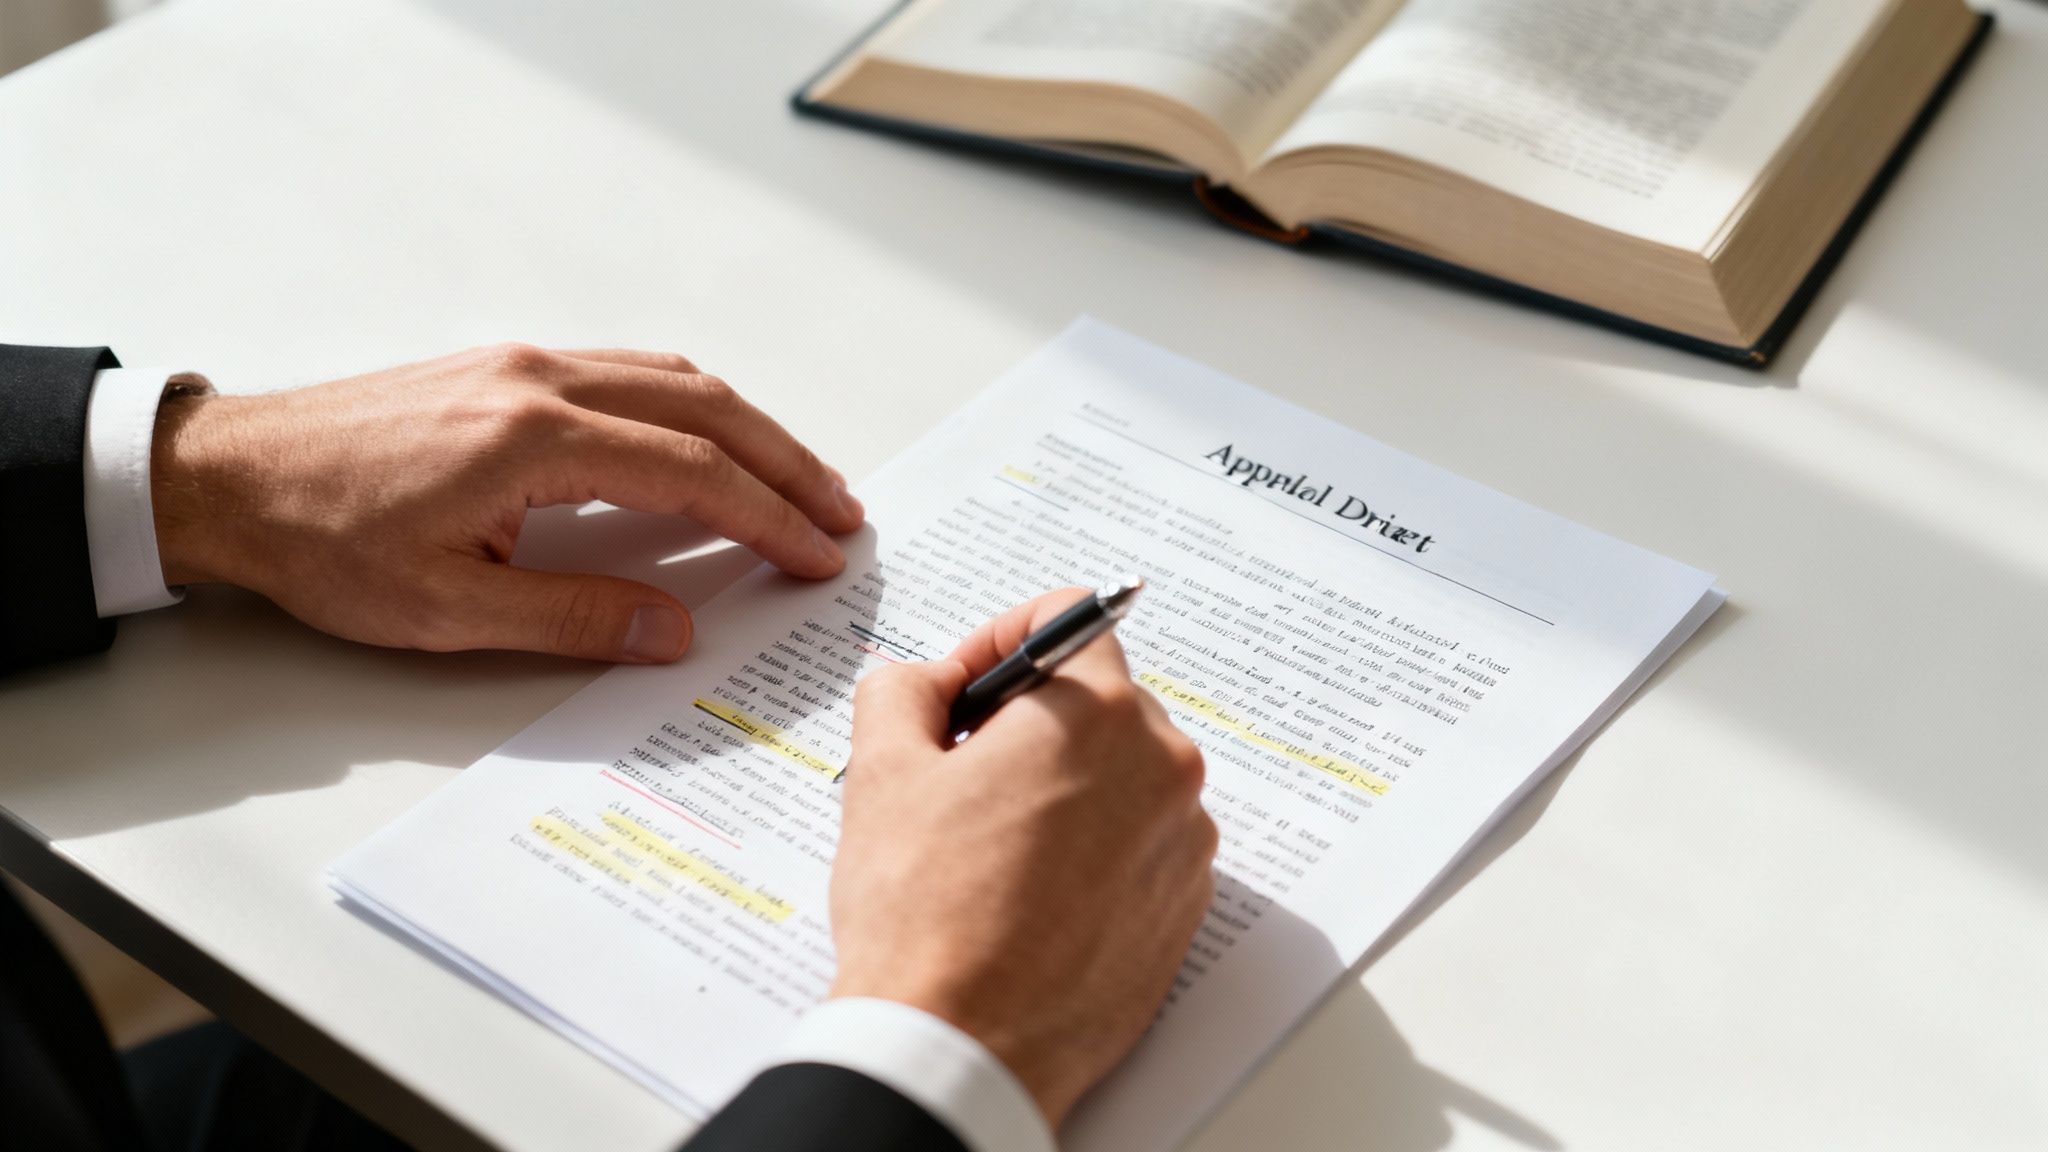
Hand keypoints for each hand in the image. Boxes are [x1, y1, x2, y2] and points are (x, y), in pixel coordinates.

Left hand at [149, 343, 862, 661]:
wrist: (231, 476)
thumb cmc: (322, 541)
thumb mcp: (446, 609)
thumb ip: (574, 618)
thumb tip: (674, 631)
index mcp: (534, 439)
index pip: (691, 472)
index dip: (767, 518)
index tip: (816, 557)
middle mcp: (542, 381)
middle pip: (706, 409)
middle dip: (786, 462)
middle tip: (841, 514)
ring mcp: (525, 364)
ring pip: (675, 378)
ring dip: (749, 428)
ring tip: (798, 478)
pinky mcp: (507, 367)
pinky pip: (631, 371)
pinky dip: (695, 405)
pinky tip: (711, 437)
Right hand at [831, 589, 1218, 1126]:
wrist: (961, 1046)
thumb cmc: (924, 912)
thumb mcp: (882, 770)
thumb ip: (901, 689)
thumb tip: (924, 680)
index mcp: (1096, 713)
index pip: (1070, 618)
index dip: (1001, 639)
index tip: (966, 686)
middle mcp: (1162, 766)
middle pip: (1097, 700)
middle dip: (1030, 719)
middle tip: (961, 770)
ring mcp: (1184, 842)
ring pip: (1121, 774)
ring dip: (1063, 785)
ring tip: (989, 845)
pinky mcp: (1185, 908)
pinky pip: (1140, 843)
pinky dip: (1092, 848)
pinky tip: (1029, 892)